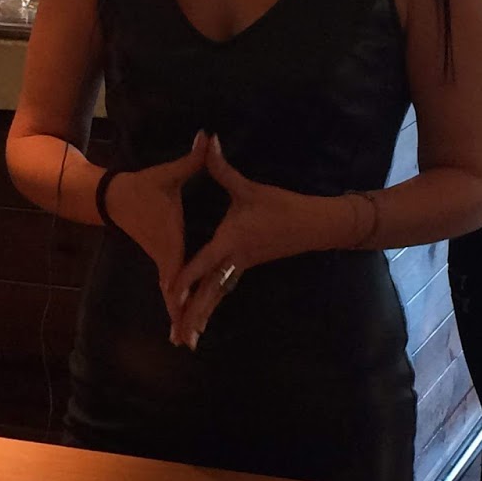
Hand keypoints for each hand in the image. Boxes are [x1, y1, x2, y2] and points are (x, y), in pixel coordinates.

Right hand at [104, 132, 208, 325]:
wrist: (113, 197)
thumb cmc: (142, 187)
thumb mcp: (169, 175)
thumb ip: (194, 158)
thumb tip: (207, 137)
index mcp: (169, 241)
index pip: (178, 270)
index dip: (183, 291)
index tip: (187, 312)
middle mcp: (165, 257)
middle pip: (174, 294)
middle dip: (182, 317)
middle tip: (188, 345)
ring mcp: (162, 262)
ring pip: (173, 296)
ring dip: (180, 317)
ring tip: (186, 344)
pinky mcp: (162, 261)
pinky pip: (172, 289)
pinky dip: (178, 306)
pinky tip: (184, 322)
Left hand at [169, 136, 353, 349]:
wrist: (314, 224)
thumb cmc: (281, 207)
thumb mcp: (249, 188)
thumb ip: (222, 169)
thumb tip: (207, 140)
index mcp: (230, 243)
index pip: (201, 264)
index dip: (183, 279)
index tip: (167, 295)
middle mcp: (234, 261)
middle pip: (208, 294)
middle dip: (191, 316)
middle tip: (176, 340)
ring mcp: (241, 267)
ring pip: (217, 297)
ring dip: (202, 317)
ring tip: (186, 340)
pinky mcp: (248, 266)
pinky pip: (225, 290)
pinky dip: (213, 304)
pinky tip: (205, 315)